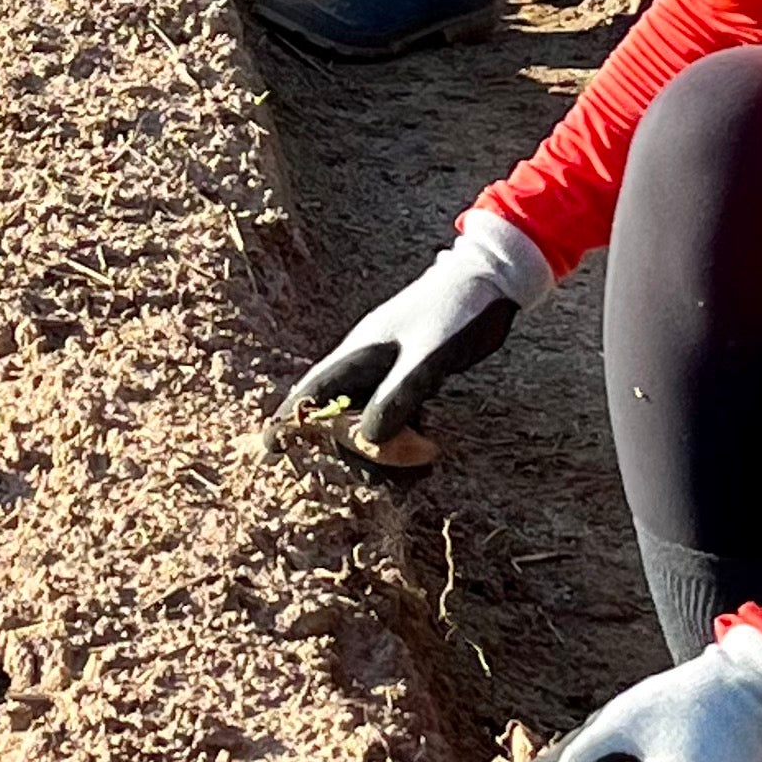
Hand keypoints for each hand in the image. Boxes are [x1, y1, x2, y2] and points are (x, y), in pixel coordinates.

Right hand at [281, 207, 551, 464]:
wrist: (490, 281)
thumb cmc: (455, 312)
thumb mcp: (428, 357)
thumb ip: (398, 396)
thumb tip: (369, 437)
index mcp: (359, 353)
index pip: (312, 390)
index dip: (289, 419)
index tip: (270, 448)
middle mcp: (366, 363)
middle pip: (340, 415)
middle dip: (356, 451)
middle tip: (387, 480)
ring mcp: (387, 369)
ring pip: (369, 418)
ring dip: (386, 449)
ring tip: (416, 471)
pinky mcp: (411, 375)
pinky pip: (396, 414)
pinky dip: (406, 437)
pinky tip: (426, 454)